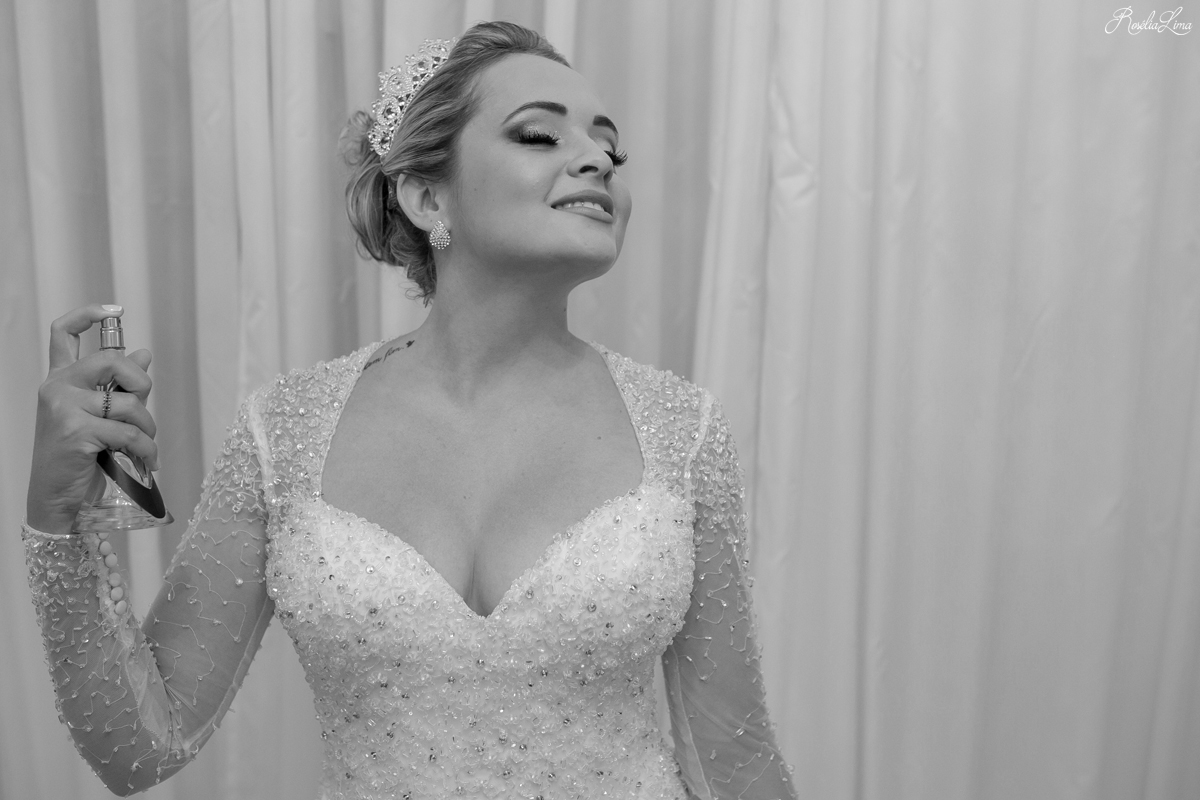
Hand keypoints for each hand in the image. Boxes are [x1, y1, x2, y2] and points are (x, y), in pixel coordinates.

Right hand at [26, 305, 158, 534]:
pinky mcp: (75, 431)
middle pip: (109, 360)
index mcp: (60, 380)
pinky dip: (147, 448)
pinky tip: (148, 460)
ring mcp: (63, 408)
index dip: (87, 314)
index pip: (62, 333)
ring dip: (148, 426)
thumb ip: (119, 387)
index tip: (113, 311)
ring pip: (127, 402)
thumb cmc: (79, 457)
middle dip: (139, 381)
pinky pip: (129, 432)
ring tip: (145, 444)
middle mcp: (56, 388)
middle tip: (144, 404)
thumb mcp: (99, 417)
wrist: (57, 498)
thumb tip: (144, 353)